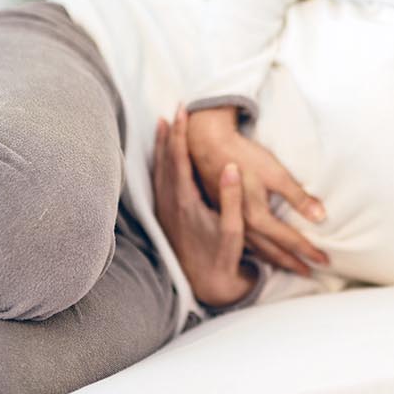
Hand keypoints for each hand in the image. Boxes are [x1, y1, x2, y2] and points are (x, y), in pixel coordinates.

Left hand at [153, 106, 257, 307]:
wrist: (204, 284)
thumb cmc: (222, 256)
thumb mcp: (234, 229)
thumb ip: (232, 197)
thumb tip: (231, 167)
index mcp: (186, 202)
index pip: (179, 159)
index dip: (180, 134)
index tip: (182, 112)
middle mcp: (170, 203)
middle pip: (165, 159)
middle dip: (169, 133)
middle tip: (175, 110)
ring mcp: (165, 209)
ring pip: (159, 169)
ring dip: (161, 146)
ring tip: (164, 124)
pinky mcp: (165, 215)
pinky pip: (159, 180)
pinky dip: (160, 162)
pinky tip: (162, 156)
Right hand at [186, 106, 328, 275]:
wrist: (208, 146)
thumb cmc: (245, 157)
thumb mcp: (276, 175)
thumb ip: (298, 197)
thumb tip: (321, 216)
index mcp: (258, 218)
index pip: (289, 240)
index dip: (308, 251)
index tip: (324, 260)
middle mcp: (245, 226)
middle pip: (274, 251)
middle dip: (294, 263)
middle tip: (311, 273)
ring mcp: (233, 223)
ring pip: (259, 250)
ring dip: (277, 260)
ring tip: (292, 267)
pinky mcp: (225, 216)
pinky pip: (247, 242)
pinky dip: (260, 251)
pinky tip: (263, 252)